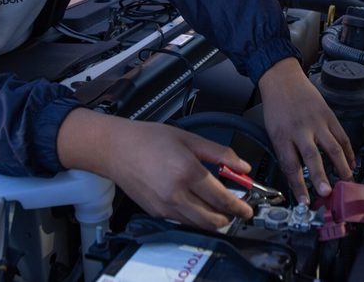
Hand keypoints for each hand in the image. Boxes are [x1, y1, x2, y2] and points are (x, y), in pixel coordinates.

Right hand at [57, 108, 253, 229]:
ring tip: (220, 207)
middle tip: (238, 209)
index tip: (248, 208)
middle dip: (230, 217)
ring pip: (199, 224)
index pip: (222, 198)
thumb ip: (220, 154)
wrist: (116, 149)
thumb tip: (242, 166)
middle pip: (213, 219)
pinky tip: (199, 205)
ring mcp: (165, 207)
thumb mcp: (190, 139)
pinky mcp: (156, 212)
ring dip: (214, 220)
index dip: (239, 206)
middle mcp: (176, 194)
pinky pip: (183, 222)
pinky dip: (196, 218)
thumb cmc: (149, 139)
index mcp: (187, 172)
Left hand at [258, 57, 354, 203]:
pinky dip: (348, 151)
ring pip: (332, 147)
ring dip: (341, 166)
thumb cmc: (276, 108)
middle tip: (327, 192)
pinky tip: (351, 163)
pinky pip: (342, 136)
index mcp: (282, 136)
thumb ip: (285, 153)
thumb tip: (297, 179)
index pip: (290, 165)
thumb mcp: (272, 132)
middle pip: (312, 156)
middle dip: (320, 176)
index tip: (305, 201)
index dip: (298, 186)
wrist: (283, 80)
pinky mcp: (329, 116)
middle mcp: (300, 130)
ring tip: (348, 182)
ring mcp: (317, 122)